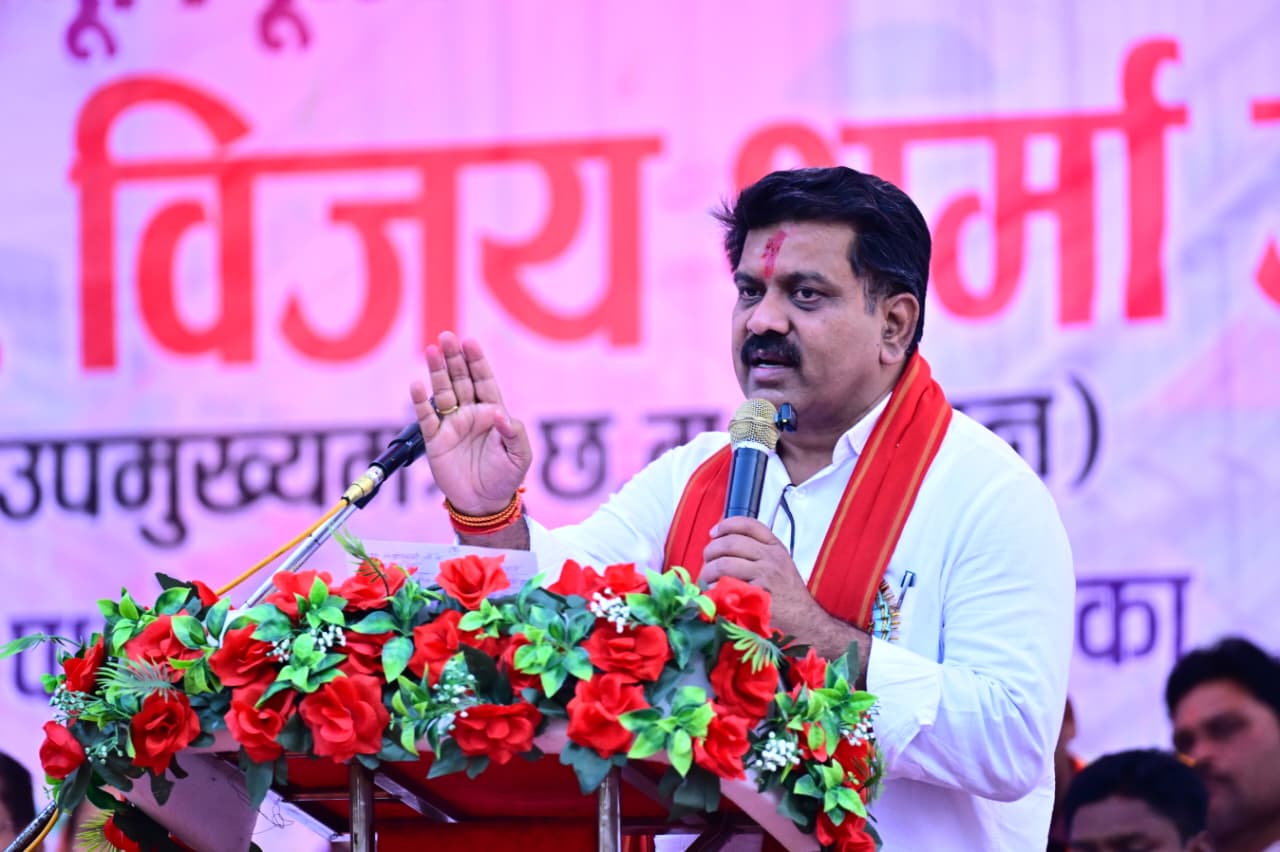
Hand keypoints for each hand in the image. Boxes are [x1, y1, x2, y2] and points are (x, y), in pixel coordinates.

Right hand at [410, 331, 531, 514]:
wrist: (484, 503)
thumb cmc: (505, 477)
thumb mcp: (520, 455)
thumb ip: (514, 433)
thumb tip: (499, 414)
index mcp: (492, 413)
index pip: (484, 381)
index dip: (477, 362)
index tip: (470, 342)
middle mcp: (470, 414)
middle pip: (461, 380)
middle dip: (454, 358)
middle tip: (446, 337)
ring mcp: (452, 425)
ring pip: (443, 393)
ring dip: (437, 372)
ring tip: (431, 351)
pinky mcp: (435, 441)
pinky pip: (427, 418)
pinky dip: (421, 402)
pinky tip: (416, 385)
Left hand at [700, 517, 823, 640]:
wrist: (805, 621)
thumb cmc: (788, 595)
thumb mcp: (780, 565)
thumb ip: (758, 552)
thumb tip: (723, 544)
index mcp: (775, 547)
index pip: (748, 524)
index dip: (726, 525)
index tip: (713, 534)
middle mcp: (770, 557)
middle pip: (730, 543)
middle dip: (710, 551)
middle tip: (706, 562)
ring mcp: (765, 575)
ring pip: (724, 563)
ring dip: (708, 572)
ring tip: (706, 580)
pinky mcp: (757, 594)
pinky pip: (727, 586)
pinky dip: (714, 589)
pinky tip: (713, 594)